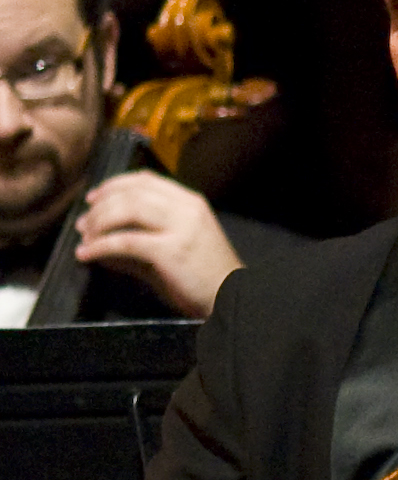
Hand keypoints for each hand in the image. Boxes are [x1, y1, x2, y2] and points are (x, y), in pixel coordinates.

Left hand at [75, 172, 243, 317]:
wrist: (232, 298)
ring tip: (85, 237)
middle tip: (83, 222)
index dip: (114, 185)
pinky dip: (101, 246)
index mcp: (190, 202)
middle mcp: (186, 208)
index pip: (145, 180)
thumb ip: (140, 240)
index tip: (95, 198)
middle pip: (131, 193)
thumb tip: (101, 240)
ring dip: (99, 222)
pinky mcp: (170, 250)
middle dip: (101, 205)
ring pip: (127, 210)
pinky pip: (125, 241)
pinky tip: (87, 254)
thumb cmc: (205, 278)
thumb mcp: (174, 249)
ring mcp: (180, 227)